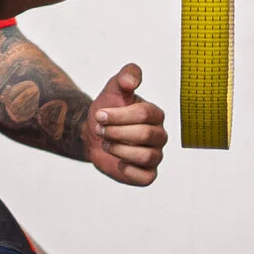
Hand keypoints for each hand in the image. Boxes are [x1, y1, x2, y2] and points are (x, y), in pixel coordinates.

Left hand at [82, 63, 165, 185]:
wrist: (93, 134)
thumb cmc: (107, 110)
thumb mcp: (113, 88)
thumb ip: (125, 76)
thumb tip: (131, 81)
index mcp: (155, 114)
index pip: (144, 114)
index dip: (119, 116)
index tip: (99, 115)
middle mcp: (159, 135)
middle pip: (145, 135)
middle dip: (117, 132)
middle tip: (100, 130)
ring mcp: (155, 155)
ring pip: (146, 156)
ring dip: (120, 149)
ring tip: (106, 144)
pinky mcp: (147, 174)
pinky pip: (146, 177)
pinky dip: (130, 171)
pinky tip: (118, 162)